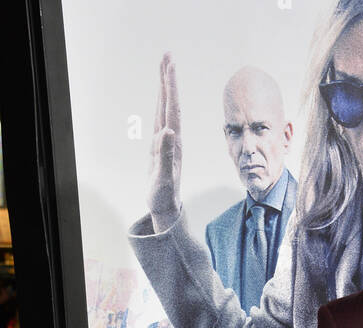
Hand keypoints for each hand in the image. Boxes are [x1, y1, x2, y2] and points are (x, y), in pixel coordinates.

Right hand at [147, 52, 181, 232]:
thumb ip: (165, 155)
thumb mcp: (163, 177)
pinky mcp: (161, 145)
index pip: (172, 108)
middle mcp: (172, 138)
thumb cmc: (164, 196)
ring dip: (165, 87)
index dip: (170, 87)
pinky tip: (160, 95)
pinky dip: (160, 103)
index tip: (169, 65)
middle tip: (167, 55)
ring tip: (164, 67)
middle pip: (170, 102)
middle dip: (168, 79)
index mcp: (173, 142)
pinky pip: (160, 118)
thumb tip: (169, 132)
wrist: (167, 208)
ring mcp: (167, 141)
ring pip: (165, 108)